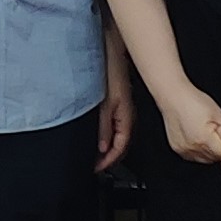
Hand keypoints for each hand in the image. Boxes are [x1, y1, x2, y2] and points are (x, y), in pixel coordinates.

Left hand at [96, 41, 136, 172]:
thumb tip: (102, 148)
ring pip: (117, 135)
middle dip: (108, 158)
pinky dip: (106, 135)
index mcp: (126, 118)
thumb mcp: (104, 104)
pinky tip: (98, 135)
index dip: (108, 161)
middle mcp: (126, 116)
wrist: (113, 51)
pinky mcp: (117, 102)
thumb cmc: (111, 72)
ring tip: (95, 155)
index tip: (96, 169)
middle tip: (95, 166)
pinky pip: (114, 125)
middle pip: (120, 144)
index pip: (119, 148)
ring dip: (107, 147)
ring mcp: (122, 109)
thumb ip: (103, 127)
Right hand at [156, 88, 220, 167]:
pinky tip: (198, 136)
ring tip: (207, 134)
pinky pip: (194, 156)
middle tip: (218, 134)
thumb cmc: (194, 101)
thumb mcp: (218, 113)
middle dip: (220, 149)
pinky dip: (199, 150)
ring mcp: (184, 150)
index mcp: (204, 139)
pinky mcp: (178, 149)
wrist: (172, 96)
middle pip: (215, 158)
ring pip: (205, 159)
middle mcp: (193, 147)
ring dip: (209, 151)